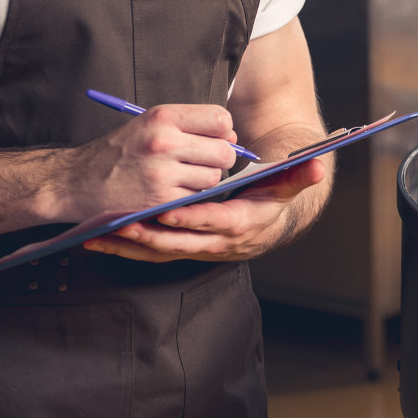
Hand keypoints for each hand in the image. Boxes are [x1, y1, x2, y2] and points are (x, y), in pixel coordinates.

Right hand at [56, 104, 239, 218]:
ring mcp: (162, 173)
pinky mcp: (160, 200)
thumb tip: (230, 135)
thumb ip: (187, 125)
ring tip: (182, 178)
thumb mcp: (147, 124)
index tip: (214, 139)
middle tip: (204, 163)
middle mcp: (164, 142)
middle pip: (224, 151)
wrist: (74, 182)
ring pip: (214, 177)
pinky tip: (171, 192)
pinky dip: (189, 198)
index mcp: (162, 117)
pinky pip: (196, 198)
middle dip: (220, 159)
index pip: (220, 119)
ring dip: (205, 180)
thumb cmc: (116, 152)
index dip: (223, 131)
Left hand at [82, 155, 329, 262]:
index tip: (168, 211)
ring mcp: (196, 249)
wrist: (268, 225)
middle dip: (149, 235)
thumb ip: (300, 174)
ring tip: (98, 232)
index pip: (216, 223)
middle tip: (121, 222)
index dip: (193, 219)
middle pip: (180, 242)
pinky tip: (98, 237)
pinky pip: (149, 253)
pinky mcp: (181, 250)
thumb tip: (319, 164)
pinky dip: (124, 247)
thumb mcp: (287, 185)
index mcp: (242, 225)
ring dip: (128, 245)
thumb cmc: (273, 198)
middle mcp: (217, 244)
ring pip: (158, 252)